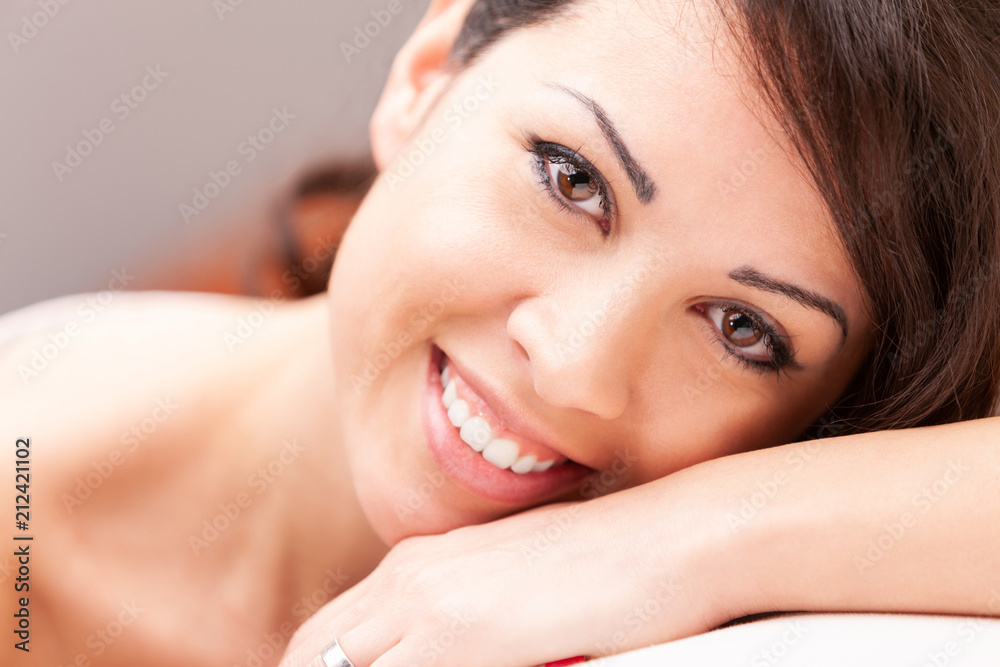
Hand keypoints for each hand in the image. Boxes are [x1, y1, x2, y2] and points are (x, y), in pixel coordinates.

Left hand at [278, 475, 737, 666]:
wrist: (671, 538)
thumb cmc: (609, 565)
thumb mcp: (513, 586)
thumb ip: (461, 618)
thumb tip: (434, 648)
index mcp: (417, 563)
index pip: (326, 636)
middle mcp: (409, 576)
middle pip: (313, 654)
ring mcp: (430, 604)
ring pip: (335, 666)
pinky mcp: (461, 635)